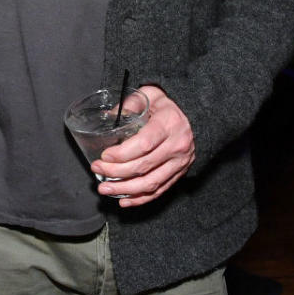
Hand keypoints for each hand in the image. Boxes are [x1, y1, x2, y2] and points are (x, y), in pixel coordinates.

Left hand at [92, 85, 195, 207]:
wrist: (196, 116)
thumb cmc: (169, 104)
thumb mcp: (151, 94)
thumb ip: (130, 104)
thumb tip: (108, 117)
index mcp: (169, 124)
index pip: (144, 144)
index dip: (122, 154)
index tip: (104, 156)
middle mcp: (177, 146)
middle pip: (144, 166)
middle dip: (116, 172)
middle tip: (97, 169)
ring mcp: (180, 163)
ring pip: (151, 183)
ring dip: (125, 189)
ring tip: (105, 189)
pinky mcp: (180, 173)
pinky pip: (160, 190)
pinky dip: (141, 198)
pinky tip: (124, 199)